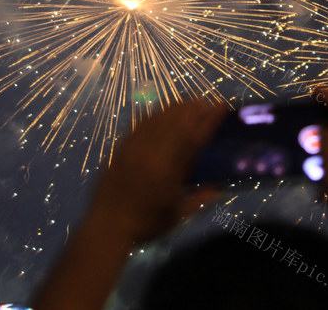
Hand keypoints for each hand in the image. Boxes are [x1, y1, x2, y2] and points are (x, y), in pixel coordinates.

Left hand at [89, 99, 228, 245]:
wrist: (107, 226)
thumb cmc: (145, 224)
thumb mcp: (176, 216)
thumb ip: (199, 200)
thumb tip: (220, 190)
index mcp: (169, 171)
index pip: (194, 139)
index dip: (209, 120)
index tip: (220, 106)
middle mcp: (152, 155)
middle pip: (176, 124)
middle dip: (193, 109)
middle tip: (206, 101)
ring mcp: (134, 149)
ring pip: (158, 121)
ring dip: (174, 109)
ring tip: (187, 103)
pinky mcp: (121, 149)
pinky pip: (139, 126)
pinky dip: (152, 116)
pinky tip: (159, 113)